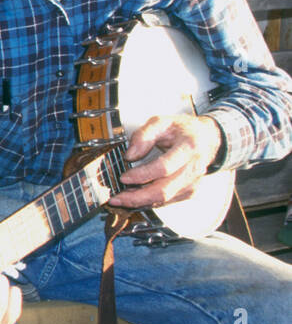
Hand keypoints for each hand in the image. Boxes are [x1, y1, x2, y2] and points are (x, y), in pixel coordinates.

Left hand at [107, 113, 221, 210]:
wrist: (206, 139)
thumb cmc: (182, 130)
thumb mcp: (162, 121)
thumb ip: (143, 135)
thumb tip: (130, 155)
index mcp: (189, 147)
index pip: (164, 167)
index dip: (142, 175)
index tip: (123, 177)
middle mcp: (194, 168)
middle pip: (164, 190)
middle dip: (137, 197)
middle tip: (116, 198)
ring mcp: (193, 182)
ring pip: (165, 199)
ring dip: (140, 202)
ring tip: (121, 199)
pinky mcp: (190, 191)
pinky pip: (167, 201)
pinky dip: (149, 202)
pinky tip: (134, 198)